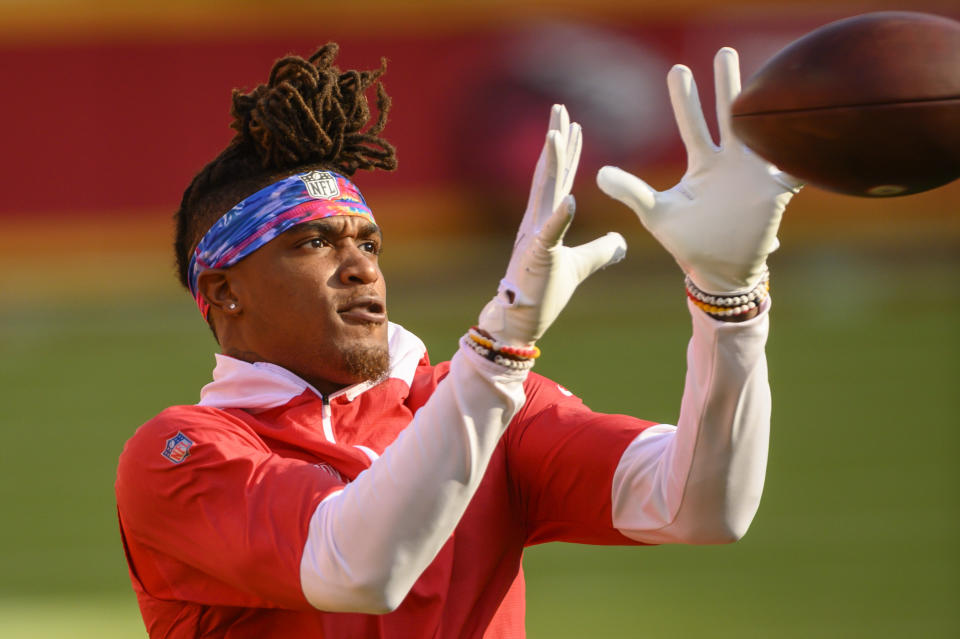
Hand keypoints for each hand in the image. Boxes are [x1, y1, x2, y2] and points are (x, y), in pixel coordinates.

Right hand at [479, 105, 626, 346]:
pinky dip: (560, 216)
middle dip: (556, 140)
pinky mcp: (538, 256)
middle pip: (549, 173)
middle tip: (560, 109)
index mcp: (546, 220)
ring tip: (557, 135)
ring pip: (545, 192)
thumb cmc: (545, 291)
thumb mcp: (581, 265)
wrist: (521, 318)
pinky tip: (570, 198)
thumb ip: (601, 250)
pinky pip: (550, 233)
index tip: (573, 124)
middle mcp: (537, 220)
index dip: (568, 151)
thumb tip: (623, 242)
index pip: (560, 178)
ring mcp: (536, 236)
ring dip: (553, 163)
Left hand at [597, 47, 800, 294]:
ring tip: (771, 78)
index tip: (677, 70)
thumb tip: (599, 173)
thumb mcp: (657, 215)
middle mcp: (730, 162)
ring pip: (762, 131)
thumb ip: (632, 191)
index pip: (691, 124)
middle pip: (728, 115)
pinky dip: (804, 156)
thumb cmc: (688, 242)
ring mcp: (755, 174)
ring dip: (766, 107)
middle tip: (723, 51)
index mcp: (702, 165)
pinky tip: (811, 135)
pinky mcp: (775, 192)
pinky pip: (794, 169)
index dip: (684, 99)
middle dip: (727, 84)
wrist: (720, 270)